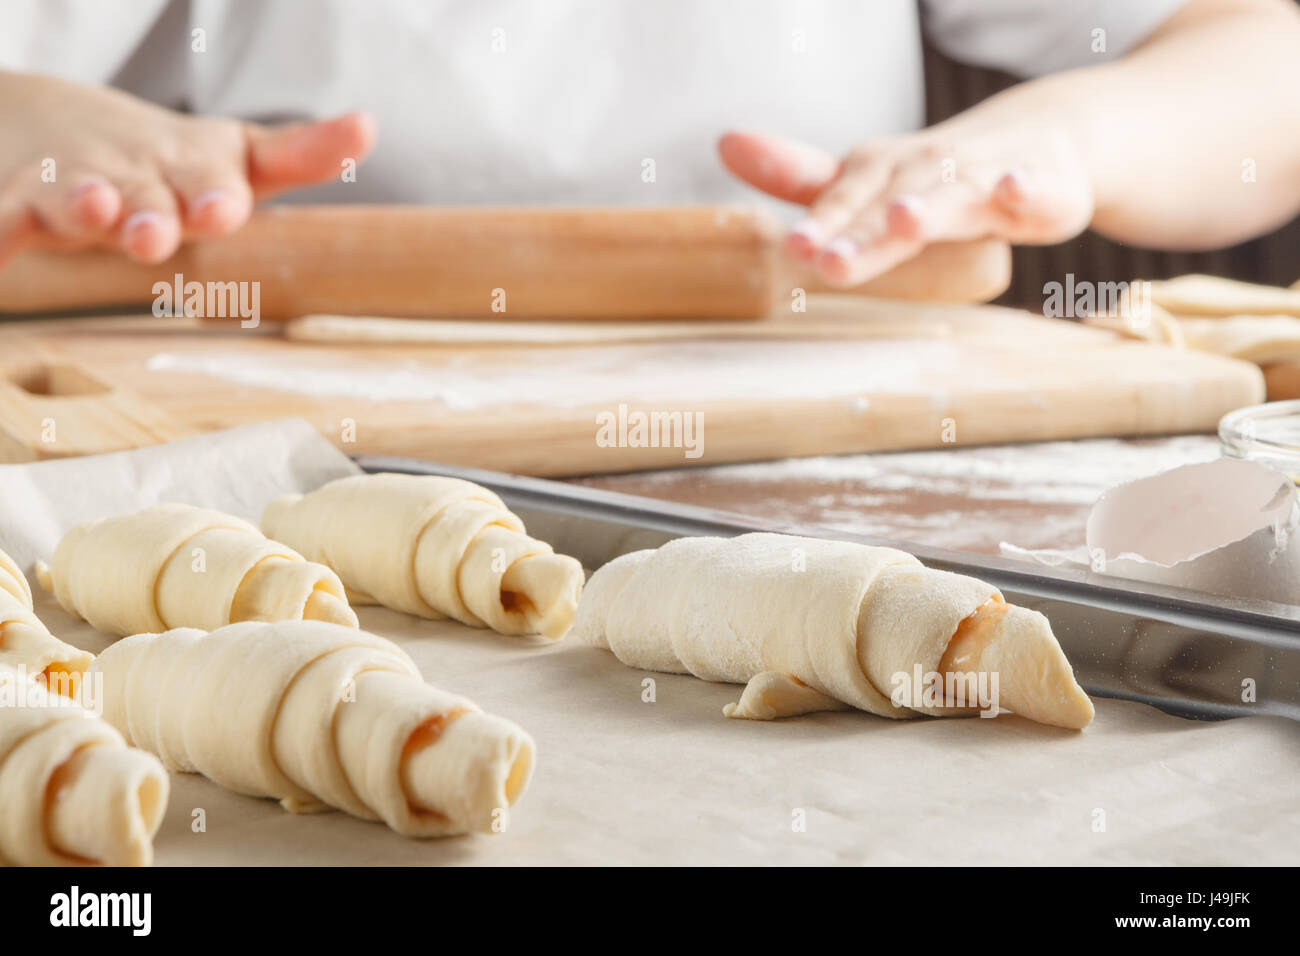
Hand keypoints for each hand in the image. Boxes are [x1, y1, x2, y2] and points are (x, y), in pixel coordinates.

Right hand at [0, 70, 375, 267]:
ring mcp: (72, 185)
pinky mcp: (17, 203)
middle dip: (153, 208)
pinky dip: (2, 235)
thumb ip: (302, 152)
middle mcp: (133, 172)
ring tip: (94, 210)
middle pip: (144, 190)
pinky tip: (3, 245)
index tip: (235, 200)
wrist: (48, 123)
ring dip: (84, 204)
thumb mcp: (235, 155)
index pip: (218, 171)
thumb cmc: (167, 162)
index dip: (223, 187)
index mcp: (191, 163)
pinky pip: (6, 223)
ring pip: (73, 196)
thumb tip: (369, 124)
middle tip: (163, 226)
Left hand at [718, 119, 1093, 286]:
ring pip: (955, 196)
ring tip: (903, 220)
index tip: (793, 246)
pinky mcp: (1040, 188)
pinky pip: (1035, 189)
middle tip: (828, 259)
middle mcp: (928, 169)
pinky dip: (1026, 189)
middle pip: (890, 205)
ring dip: (931, 207)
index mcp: (882, 170)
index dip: (822, 223)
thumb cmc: (939, 173)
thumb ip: (801, 175)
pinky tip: (1014, 191)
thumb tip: (726, 142)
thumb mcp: (867, 177)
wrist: (1043, 140)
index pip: (845, 200)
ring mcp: (986, 176)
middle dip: (862, 232)